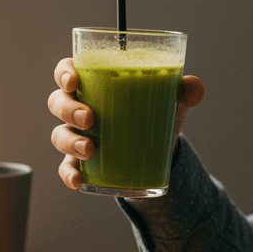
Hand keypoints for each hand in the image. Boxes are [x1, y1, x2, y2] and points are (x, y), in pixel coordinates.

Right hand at [48, 58, 204, 190]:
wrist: (159, 151)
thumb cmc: (155, 112)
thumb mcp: (171, 100)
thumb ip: (184, 90)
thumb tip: (194, 88)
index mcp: (94, 83)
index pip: (67, 71)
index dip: (64, 74)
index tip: (74, 81)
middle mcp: (79, 108)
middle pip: (58, 102)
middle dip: (68, 109)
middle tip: (90, 118)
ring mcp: (77, 136)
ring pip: (59, 135)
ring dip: (70, 141)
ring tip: (91, 148)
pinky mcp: (82, 162)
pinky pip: (66, 168)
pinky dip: (69, 174)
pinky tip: (79, 180)